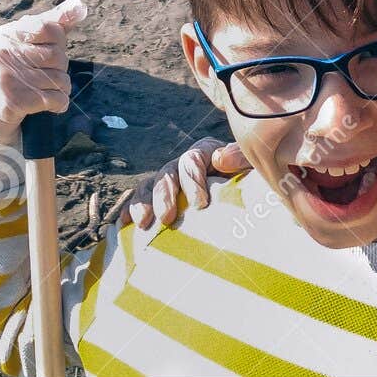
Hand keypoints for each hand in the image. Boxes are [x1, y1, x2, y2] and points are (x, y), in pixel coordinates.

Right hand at [0, 0, 87, 143]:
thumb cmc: (13, 72)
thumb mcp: (25, 44)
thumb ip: (52, 23)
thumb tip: (79, 6)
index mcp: (7, 34)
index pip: (49, 27)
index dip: (59, 41)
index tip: (49, 50)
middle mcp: (4, 52)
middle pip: (59, 55)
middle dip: (60, 68)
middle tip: (44, 75)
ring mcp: (8, 76)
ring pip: (61, 79)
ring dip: (61, 88)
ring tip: (45, 90)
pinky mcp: (16, 100)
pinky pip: (57, 99)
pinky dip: (59, 104)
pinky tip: (49, 105)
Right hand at [121, 139, 250, 228]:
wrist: (247, 201)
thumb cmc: (249, 182)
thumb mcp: (250, 167)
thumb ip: (240, 158)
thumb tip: (219, 159)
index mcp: (204, 152)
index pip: (192, 160)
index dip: (193, 180)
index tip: (200, 205)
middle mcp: (183, 164)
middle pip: (167, 174)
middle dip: (165, 196)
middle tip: (167, 218)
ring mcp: (169, 180)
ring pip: (150, 186)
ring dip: (145, 203)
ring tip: (144, 224)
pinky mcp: (160, 197)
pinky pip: (141, 199)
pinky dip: (131, 209)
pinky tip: (125, 223)